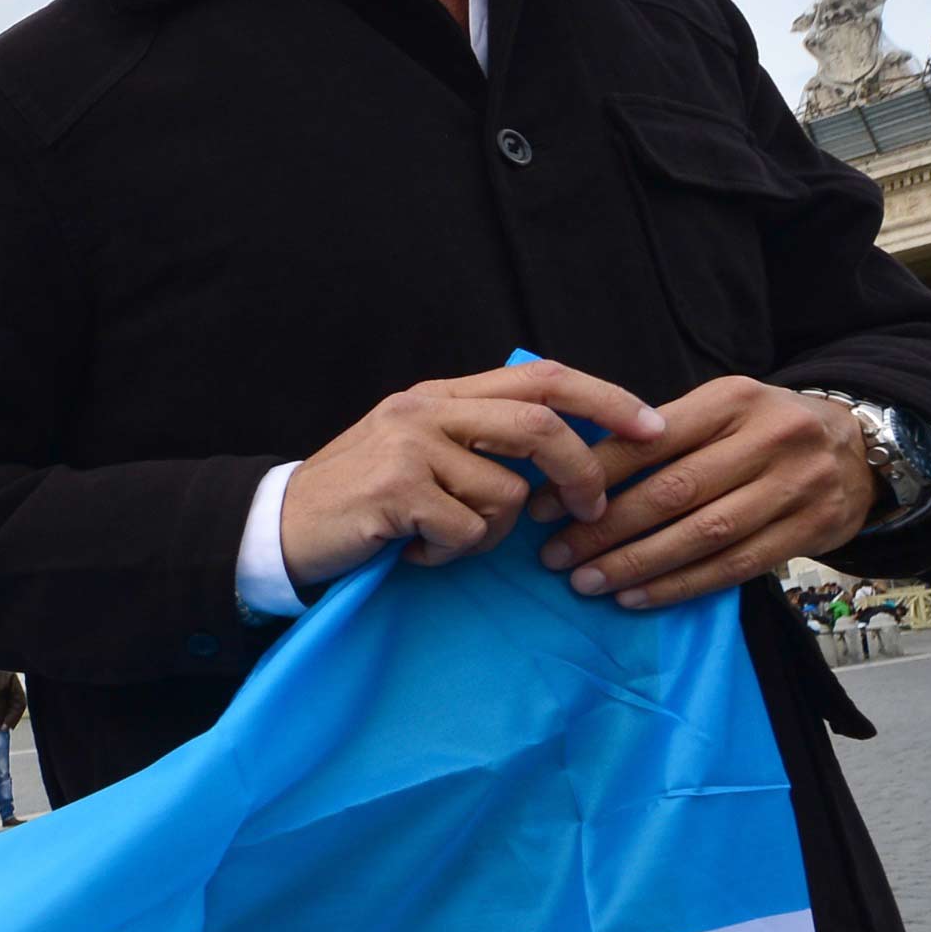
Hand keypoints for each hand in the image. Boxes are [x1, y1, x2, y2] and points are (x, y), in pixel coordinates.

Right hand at [282, 361, 667, 593]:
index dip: (606, 398)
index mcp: (439, 394)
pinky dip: (450, 553)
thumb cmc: (358, 499)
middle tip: (589, 511)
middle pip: (540, 425)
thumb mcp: (417, 450)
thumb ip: (476, 437)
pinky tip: (413, 552)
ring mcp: (409, 447)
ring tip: (442, 540)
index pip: (542, 378)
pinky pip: (467, 530)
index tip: (652, 426)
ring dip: (489, 534)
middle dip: (581, 471)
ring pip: (507, 494)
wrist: (277, 527)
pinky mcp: (396, 491)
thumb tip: (563, 447)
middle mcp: (425, 410)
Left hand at [533, 377, 873, 610]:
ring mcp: (797, 486)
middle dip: (605, 529)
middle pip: (673, 493)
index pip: (649, 440)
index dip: (591, 477)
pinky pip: (735, 567)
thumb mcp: (722, 409)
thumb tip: (575, 473)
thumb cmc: (766, 429)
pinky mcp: (813, 529)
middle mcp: (770, 439)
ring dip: (637, 564)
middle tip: (556, 555)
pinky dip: (681, 585)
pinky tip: (638, 596)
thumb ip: (662, 435)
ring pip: (703, 535)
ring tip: (587, 582)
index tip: (542, 506)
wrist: (863, 447)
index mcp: (733, 400)